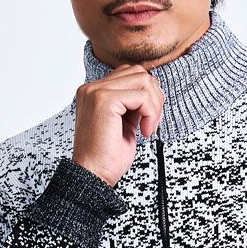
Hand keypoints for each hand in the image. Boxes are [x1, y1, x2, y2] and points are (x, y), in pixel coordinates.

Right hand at [71, 64, 165, 186]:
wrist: (93, 175)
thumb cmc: (107, 156)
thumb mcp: (124, 123)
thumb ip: (133, 104)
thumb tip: (153, 91)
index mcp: (94, 92)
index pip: (130, 74)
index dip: (147, 94)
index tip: (149, 118)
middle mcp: (92, 88)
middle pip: (138, 72)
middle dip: (154, 97)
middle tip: (152, 122)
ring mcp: (96, 92)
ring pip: (142, 80)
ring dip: (154, 106)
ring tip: (148, 127)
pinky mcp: (104, 100)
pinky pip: (141, 96)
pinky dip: (150, 114)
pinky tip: (144, 131)